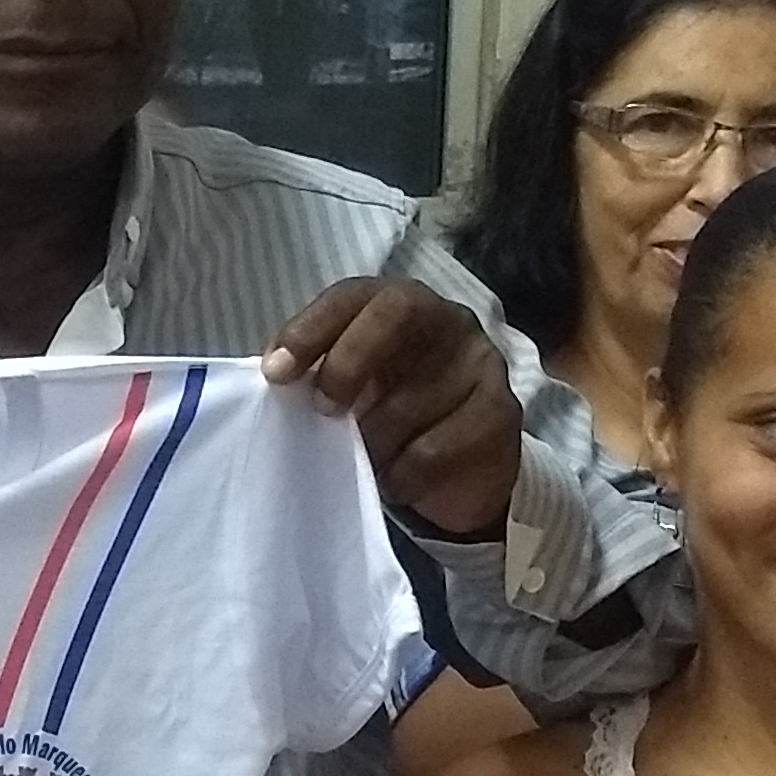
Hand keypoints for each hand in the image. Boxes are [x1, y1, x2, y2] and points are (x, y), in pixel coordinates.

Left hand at [266, 280, 520, 539]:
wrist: (459, 473)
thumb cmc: (389, 416)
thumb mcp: (350, 389)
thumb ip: (316, 373)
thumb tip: (274, 375)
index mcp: (398, 304)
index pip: (354, 295)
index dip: (311, 328)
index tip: (276, 373)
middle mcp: (446, 320)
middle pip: (398, 312)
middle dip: (350, 360)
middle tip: (325, 408)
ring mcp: (480, 361)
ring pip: (414, 395)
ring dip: (374, 439)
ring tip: (365, 459)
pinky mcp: (502, 411)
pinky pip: (437, 446)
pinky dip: (403, 473)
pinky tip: (396, 481)